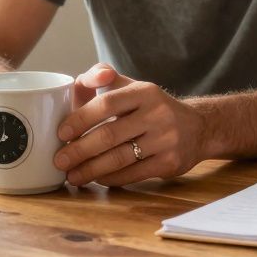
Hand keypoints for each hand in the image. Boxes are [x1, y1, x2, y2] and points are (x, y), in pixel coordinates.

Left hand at [53, 63, 207, 187]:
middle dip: (79, 150)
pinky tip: (96, 178)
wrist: (198, 127)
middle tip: (59, 160)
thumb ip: (103, 77)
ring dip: (90, 169)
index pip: (106, 103)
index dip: (80, 119)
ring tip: (72, 175)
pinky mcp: (170, 163)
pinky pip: (132, 174)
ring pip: (119, 158)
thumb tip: (86, 80)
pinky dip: (110, 178)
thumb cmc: (152, 108)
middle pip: (110, 135)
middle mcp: (158, 113)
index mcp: (145, 91)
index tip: (61, 133)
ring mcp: (166, 139)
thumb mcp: (133, 87)